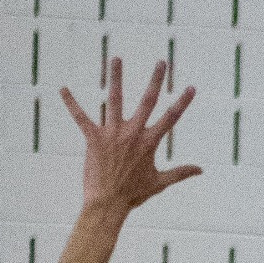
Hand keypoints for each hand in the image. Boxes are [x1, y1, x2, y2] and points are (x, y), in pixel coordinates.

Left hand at [60, 58, 201, 211]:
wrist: (108, 203)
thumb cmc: (134, 194)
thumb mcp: (160, 183)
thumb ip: (181, 172)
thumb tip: (201, 170)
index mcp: (150, 142)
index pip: (171, 118)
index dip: (183, 102)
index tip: (191, 87)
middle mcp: (133, 133)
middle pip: (147, 101)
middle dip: (156, 80)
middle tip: (161, 62)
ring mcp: (113, 134)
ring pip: (114, 99)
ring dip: (115, 77)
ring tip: (116, 58)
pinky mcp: (94, 139)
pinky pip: (81, 117)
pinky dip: (71, 103)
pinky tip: (62, 89)